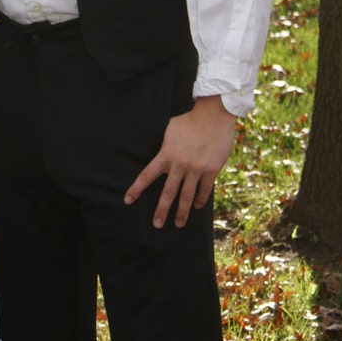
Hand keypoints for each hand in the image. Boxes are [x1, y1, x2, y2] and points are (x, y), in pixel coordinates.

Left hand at [124, 95, 236, 228]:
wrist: (213, 116)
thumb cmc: (189, 121)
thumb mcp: (169, 130)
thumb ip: (164, 145)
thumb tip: (160, 153)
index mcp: (166, 154)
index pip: (147, 175)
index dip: (137, 189)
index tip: (128, 200)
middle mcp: (179, 165)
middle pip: (168, 192)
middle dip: (161, 210)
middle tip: (156, 224)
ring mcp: (196, 169)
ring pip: (187, 196)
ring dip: (182, 212)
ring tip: (178, 224)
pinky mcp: (211, 170)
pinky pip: (204, 190)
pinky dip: (200, 200)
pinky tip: (197, 207)